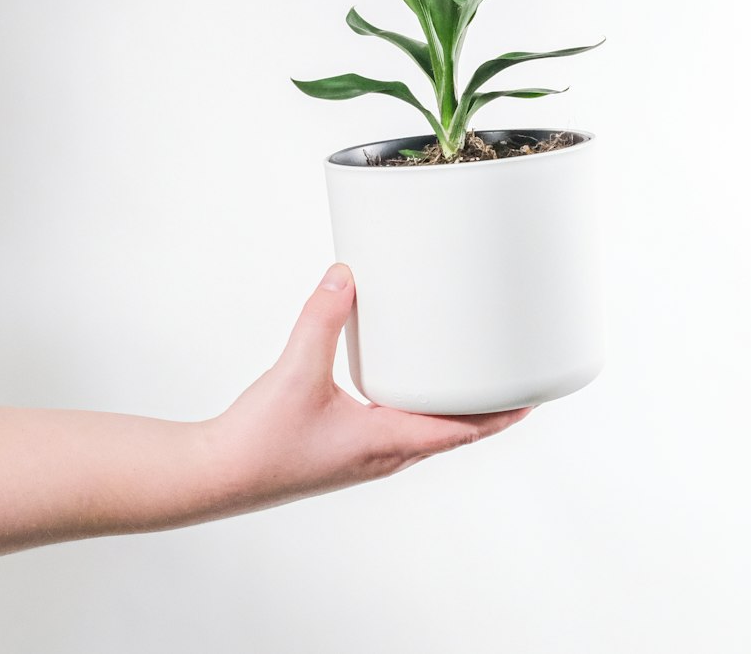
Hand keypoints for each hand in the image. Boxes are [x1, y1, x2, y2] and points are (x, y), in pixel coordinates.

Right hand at [203, 263, 532, 511]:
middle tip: (511, 371)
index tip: (535, 395)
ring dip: (453, 406)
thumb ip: (322, 318)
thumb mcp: (296, 370)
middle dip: (486, 406)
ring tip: (468, 372)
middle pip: (454, 432)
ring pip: (426, 430)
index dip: (503, 413)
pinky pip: (398, 426)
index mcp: (387, 442)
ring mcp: (364, 456)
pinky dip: (418, 404)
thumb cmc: (258, 441)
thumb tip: (345, 276)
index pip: (464, 431)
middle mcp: (384, 454)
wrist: (216, 476)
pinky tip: (404, 379)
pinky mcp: (344, 450)